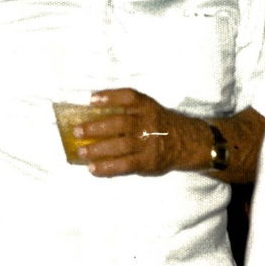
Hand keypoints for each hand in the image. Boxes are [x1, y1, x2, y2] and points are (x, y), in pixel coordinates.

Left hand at [72, 88, 210, 176]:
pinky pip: (125, 165)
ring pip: (121, 145)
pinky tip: (93, 168)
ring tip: (81, 152)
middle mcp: (149, 122)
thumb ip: (128, 111)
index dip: (109, 97)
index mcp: (148, 106)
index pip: (129, 97)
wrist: (188, 142)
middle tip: (77, 131)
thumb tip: (91, 116)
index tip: (91, 99)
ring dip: (98, 149)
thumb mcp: (149, 110)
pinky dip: (107, 167)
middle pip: (120, 122)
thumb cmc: (159, 125)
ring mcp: (149, 143)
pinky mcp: (148, 161)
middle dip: (96, 127)